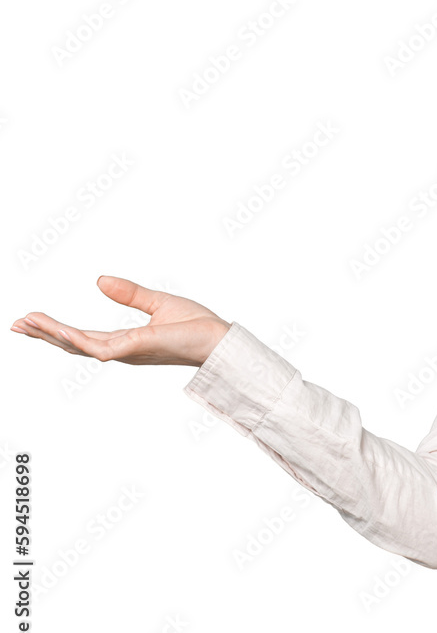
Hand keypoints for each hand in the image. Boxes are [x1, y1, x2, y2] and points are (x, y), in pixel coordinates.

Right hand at [10, 275, 231, 367]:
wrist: (220, 338)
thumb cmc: (197, 326)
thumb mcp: (157, 303)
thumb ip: (129, 294)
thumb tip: (100, 280)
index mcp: (126, 342)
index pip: (85, 337)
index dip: (58, 331)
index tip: (33, 320)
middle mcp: (123, 351)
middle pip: (75, 344)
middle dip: (46, 335)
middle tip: (17, 324)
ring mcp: (127, 352)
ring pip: (79, 346)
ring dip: (52, 334)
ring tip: (27, 322)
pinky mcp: (134, 349)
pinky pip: (96, 347)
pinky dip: (74, 337)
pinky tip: (57, 327)